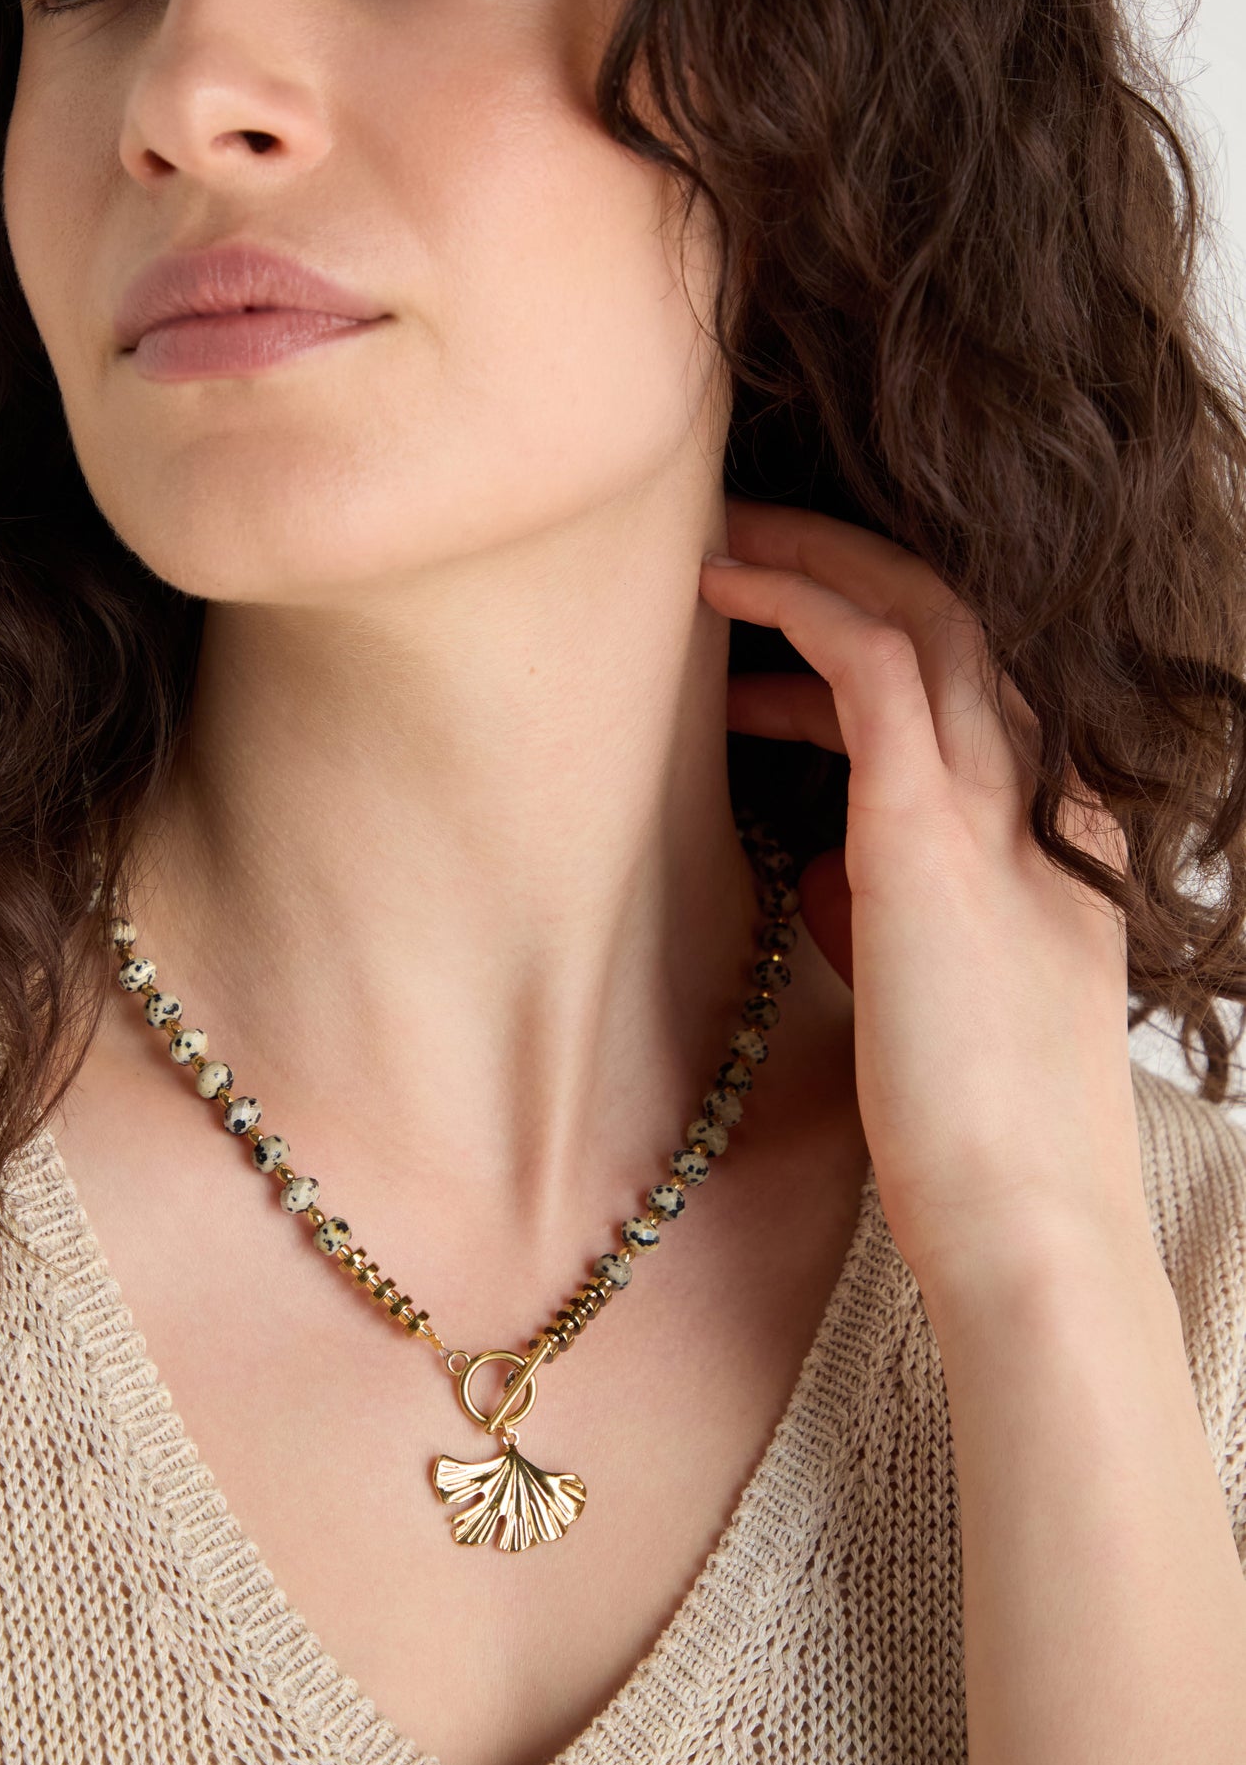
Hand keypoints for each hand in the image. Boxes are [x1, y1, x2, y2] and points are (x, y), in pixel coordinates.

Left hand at [701, 498, 1144, 1304]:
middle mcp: (1041, 799)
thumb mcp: (930, 984)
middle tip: (737, 538)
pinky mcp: (932, 830)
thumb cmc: (970, 1130)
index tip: (767, 638)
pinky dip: (802, 603)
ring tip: (713, 543)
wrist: (1023, 1225)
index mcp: (1052, 835)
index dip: (868, 636)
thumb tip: (811, 853)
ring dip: (815, 559)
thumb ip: (886, 902)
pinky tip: (724, 586)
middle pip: (954, 618)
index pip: (972, 684)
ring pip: (922, 613)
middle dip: (844, 561)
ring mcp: (998, 806)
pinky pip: (873, 661)